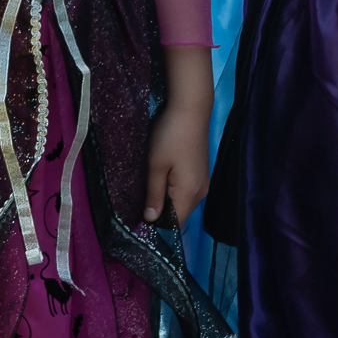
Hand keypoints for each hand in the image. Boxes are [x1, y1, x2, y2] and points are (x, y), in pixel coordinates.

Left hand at [145, 91, 211, 225]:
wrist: (190, 112)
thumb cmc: (170, 138)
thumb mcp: (156, 166)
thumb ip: (154, 194)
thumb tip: (150, 220)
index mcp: (190, 194)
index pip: (175, 223)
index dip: (156, 225)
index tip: (136, 220)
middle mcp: (201, 194)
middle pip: (179, 214)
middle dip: (159, 213)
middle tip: (135, 206)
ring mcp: (202, 184)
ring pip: (182, 203)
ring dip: (165, 202)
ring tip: (144, 193)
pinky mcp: (200, 174)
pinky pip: (185, 192)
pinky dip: (171, 192)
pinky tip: (158, 182)